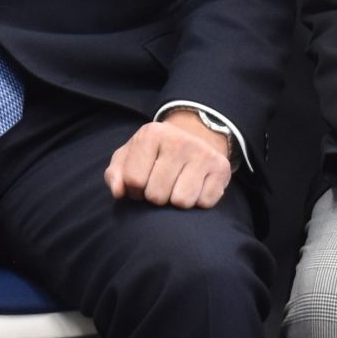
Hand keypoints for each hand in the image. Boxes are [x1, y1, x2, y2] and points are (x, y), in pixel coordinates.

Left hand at [105, 112, 232, 208]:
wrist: (193, 137)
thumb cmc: (153, 154)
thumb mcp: (129, 157)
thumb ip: (115, 174)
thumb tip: (118, 192)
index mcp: (151, 134)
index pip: (133, 180)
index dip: (134, 191)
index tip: (140, 184)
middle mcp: (178, 140)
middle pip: (157, 195)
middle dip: (155, 197)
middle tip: (160, 186)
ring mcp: (202, 153)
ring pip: (181, 202)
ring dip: (175, 201)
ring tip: (176, 187)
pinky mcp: (221, 168)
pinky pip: (204, 203)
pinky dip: (197, 201)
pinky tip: (194, 187)